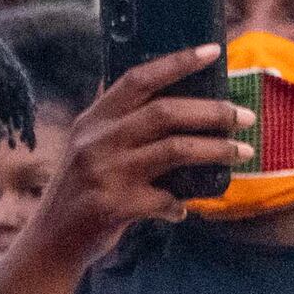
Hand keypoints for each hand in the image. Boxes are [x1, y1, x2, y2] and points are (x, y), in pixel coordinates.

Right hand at [9, 45, 246, 273]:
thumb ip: (119, 127)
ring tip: (243, 152)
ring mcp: (104, 173)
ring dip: (217, 150)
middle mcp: (95, 142)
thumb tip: (174, 104)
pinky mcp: (114, 206)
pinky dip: (180, 204)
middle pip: (166, 112)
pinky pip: (166, 199)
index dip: (178, 62)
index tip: (214, 51)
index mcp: (91, 121)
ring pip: (176, 149)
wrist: (49, 242)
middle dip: (214, 111)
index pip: (138, 79)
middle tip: (244, 117)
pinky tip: (182, 209)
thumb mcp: (86, 149)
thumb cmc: (78, 192)